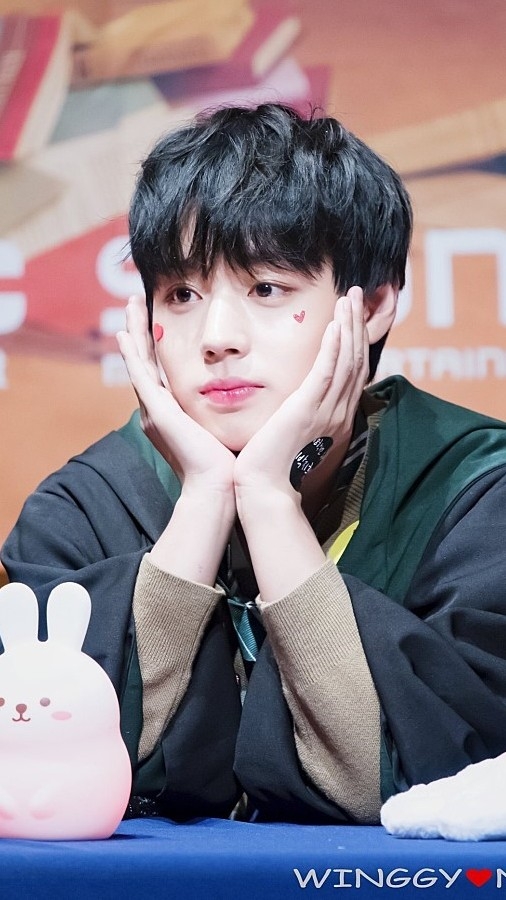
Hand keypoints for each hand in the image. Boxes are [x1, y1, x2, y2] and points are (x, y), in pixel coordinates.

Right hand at [116, 296, 235, 495]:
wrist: (217, 485)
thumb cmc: (224, 462)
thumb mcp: (221, 427)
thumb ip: (221, 409)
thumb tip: (240, 394)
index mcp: (170, 413)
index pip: (159, 370)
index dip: (154, 344)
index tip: (156, 320)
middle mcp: (156, 409)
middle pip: (144, 360)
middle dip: (139, 330)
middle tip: (135, 302)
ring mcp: (153, 410)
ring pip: (139, 361)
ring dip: (134, 331)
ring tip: (131, 305)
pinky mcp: (156, 411)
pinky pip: (140, 375)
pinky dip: (131, 353)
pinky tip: (126, 333)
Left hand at [234, 287, 368, 503]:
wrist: (264, 492)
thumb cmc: (271, 468)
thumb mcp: (291, 434)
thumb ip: (298, 414)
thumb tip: (293, 401)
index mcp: (335, 418)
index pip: (351, 372)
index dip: (354, 341)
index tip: (351, 316)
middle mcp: (337, 412)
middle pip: (355, 360)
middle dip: (356, 324)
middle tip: (356, 294)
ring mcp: (325, 411)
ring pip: (345, 361)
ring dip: (348, 326)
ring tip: (349, 297)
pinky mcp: (307, 410)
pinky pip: (325, 373)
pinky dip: (332, 348)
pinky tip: (334, 325)